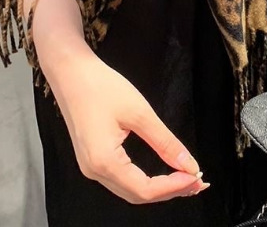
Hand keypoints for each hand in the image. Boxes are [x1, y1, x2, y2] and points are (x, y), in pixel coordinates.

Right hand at [42, 43, 208, 203]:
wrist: (70, 71)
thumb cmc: (101, 86)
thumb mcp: (139, 112)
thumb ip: (165, 142)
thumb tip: (190, 165)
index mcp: (104, 162)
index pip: (145, 190)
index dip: (174, 187)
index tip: (197, 177)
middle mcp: (94, 171)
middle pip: (137, 195)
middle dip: (169, 191)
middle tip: (196, 182)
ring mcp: (90, 167)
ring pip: (129, 190)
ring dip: (158, 188)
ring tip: (183, 178)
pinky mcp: (91, 158)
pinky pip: (121, 179)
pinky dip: (144, 180)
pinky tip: (161, 173)